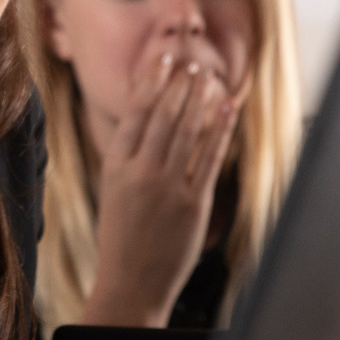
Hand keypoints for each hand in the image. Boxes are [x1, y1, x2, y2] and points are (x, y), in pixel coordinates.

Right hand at [81, 42, 243, 325]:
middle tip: (189, 61)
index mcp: (116, 166)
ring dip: (198, 99)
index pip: (135, 112)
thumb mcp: (114, 189)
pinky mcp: (193, 203)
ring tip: (206, 76)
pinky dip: (219, 130)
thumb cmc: (121, 236)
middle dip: (178, 84)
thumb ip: (129, 156)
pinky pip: (209, 158)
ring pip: (187, 131)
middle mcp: (140, 172)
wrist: (130, 282)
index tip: (162, 57)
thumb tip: (144, 118)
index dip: (150, 80)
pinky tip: (225, 109)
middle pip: (162, 116)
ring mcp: (167, 187)